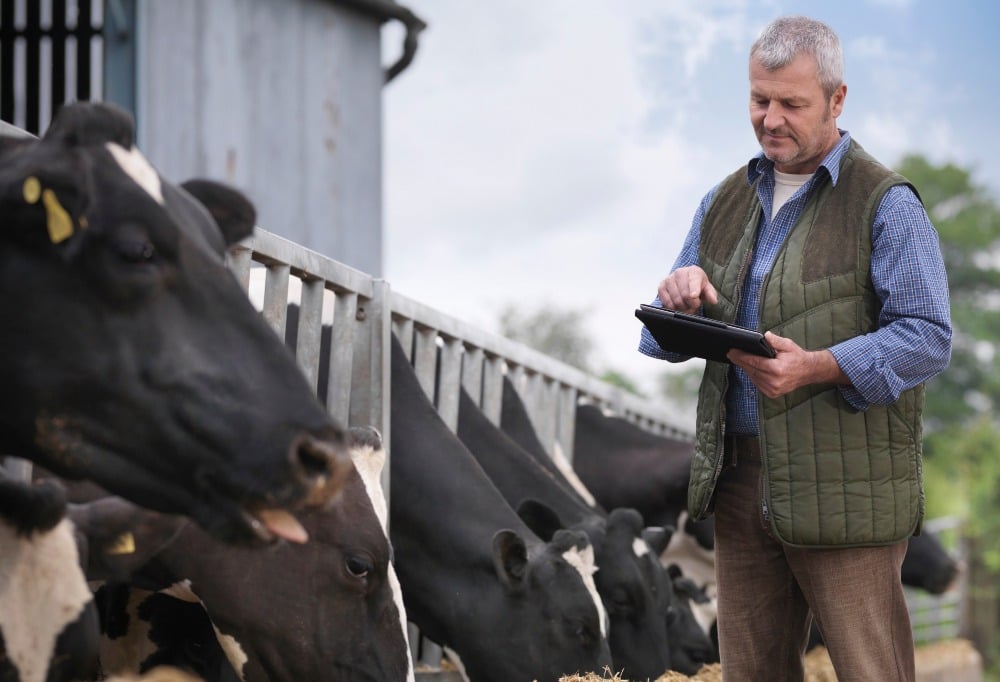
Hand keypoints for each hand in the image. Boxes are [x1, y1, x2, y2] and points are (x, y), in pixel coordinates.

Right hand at [657, 266, 718, 313]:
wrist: (685, 283)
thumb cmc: (697, 286)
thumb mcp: (707, 289)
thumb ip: (711, 294)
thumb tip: (713, 300)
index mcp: (693, 271)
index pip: (693, 280)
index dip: (694, 289)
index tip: (694, 296)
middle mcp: (679, 272)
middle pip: (685, 294)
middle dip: (691, 304)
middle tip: (694, 306)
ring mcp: (669, 279)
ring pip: (676, 300)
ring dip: (683, 307)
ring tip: (687, 306)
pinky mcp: (661, 287)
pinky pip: (667, 302)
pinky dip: (674, 308)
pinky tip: (678, 306)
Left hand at [727, 332, 847, 397]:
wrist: (808, 372)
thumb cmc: (797, 357)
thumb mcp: (788, 345)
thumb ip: (775, 341)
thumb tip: (764, 336)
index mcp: (777, 369)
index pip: (754, 362)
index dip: (741, 356)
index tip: (732, 351)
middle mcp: (774, 381)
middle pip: (751, 370)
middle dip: (740, 361)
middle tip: (731, 354)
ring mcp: (773, 389)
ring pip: (753, 377)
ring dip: (745, 368)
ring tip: (738, 359)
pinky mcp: (772, 393)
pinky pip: (757, 383)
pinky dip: (753, 375)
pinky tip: (749, 368)